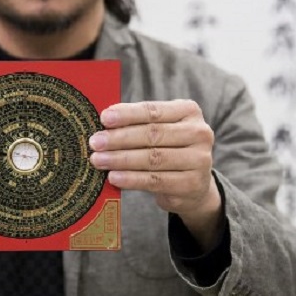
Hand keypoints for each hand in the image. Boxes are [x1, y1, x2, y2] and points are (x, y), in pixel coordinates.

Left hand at [88, 99, 222, 250]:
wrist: (193, 183)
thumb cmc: (168, 147)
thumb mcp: (159, 129)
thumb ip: (137, 122)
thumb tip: (104, 121)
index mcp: (189, 111)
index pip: (154, 111)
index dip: (127, 114)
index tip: (104, 118)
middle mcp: (199, 133)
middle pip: (153, 134)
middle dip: (119, 138)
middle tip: (96, 142)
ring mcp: (199, 160)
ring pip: (153, 158)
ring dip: (121, 159)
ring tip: (99, 160)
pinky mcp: (192, 184)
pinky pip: (155, 181)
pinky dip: (131, 179)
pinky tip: (114, 177)